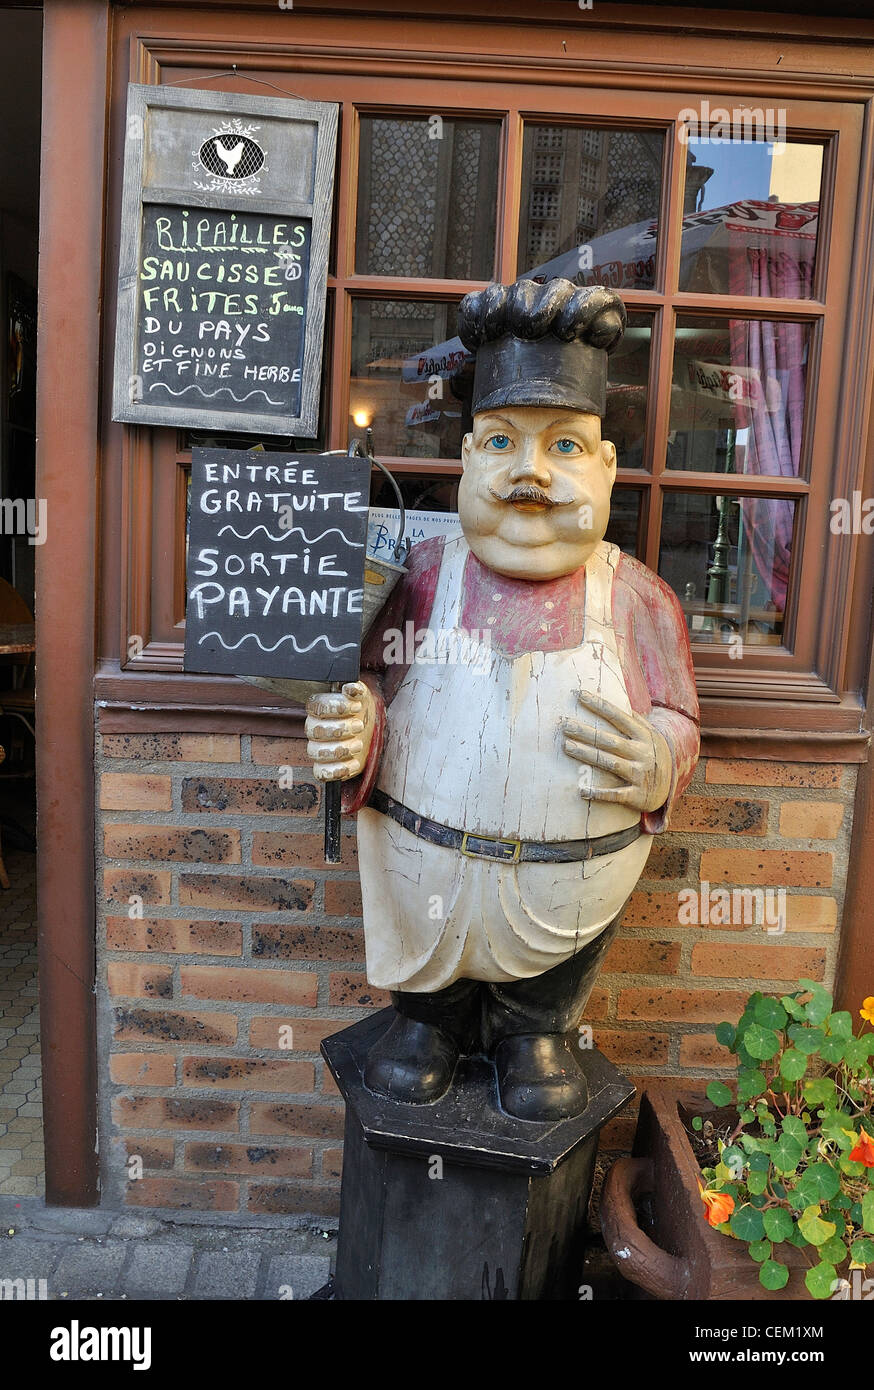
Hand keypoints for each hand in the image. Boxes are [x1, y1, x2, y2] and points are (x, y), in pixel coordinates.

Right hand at [305, 680, 375, 782]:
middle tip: (360, 726)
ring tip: (358, 744)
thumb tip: (350, 688)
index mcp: (319, 709)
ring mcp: (319, 749)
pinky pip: (321, 773)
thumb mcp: (363, 697)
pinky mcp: (326, 767)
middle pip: (315, 730)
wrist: (370, 731)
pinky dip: (338, 770)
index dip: (336, 707)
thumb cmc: (361, 713)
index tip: (356, 707)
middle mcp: (315, 729)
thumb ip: (357, 690)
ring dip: (340, 749)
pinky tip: (354, 762)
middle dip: (340, 729)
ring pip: (316, 752)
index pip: (316, 706)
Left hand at [560, 691, 671, 813]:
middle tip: (564, 725)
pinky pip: (616, 794)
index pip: (619, 718)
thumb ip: (635, 719)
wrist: (670, 789)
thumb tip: (617, 696)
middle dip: (586, 732)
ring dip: (588, 755)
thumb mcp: (650, 736)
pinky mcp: (637, 796)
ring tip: (566, 747)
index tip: (579, 695)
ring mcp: (640, 775)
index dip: (599, 706)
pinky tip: (582, 790)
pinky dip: (599, 793)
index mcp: (644, 737)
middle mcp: (642, 754)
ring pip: (610, 763)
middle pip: (610, 741)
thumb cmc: (653, 756)